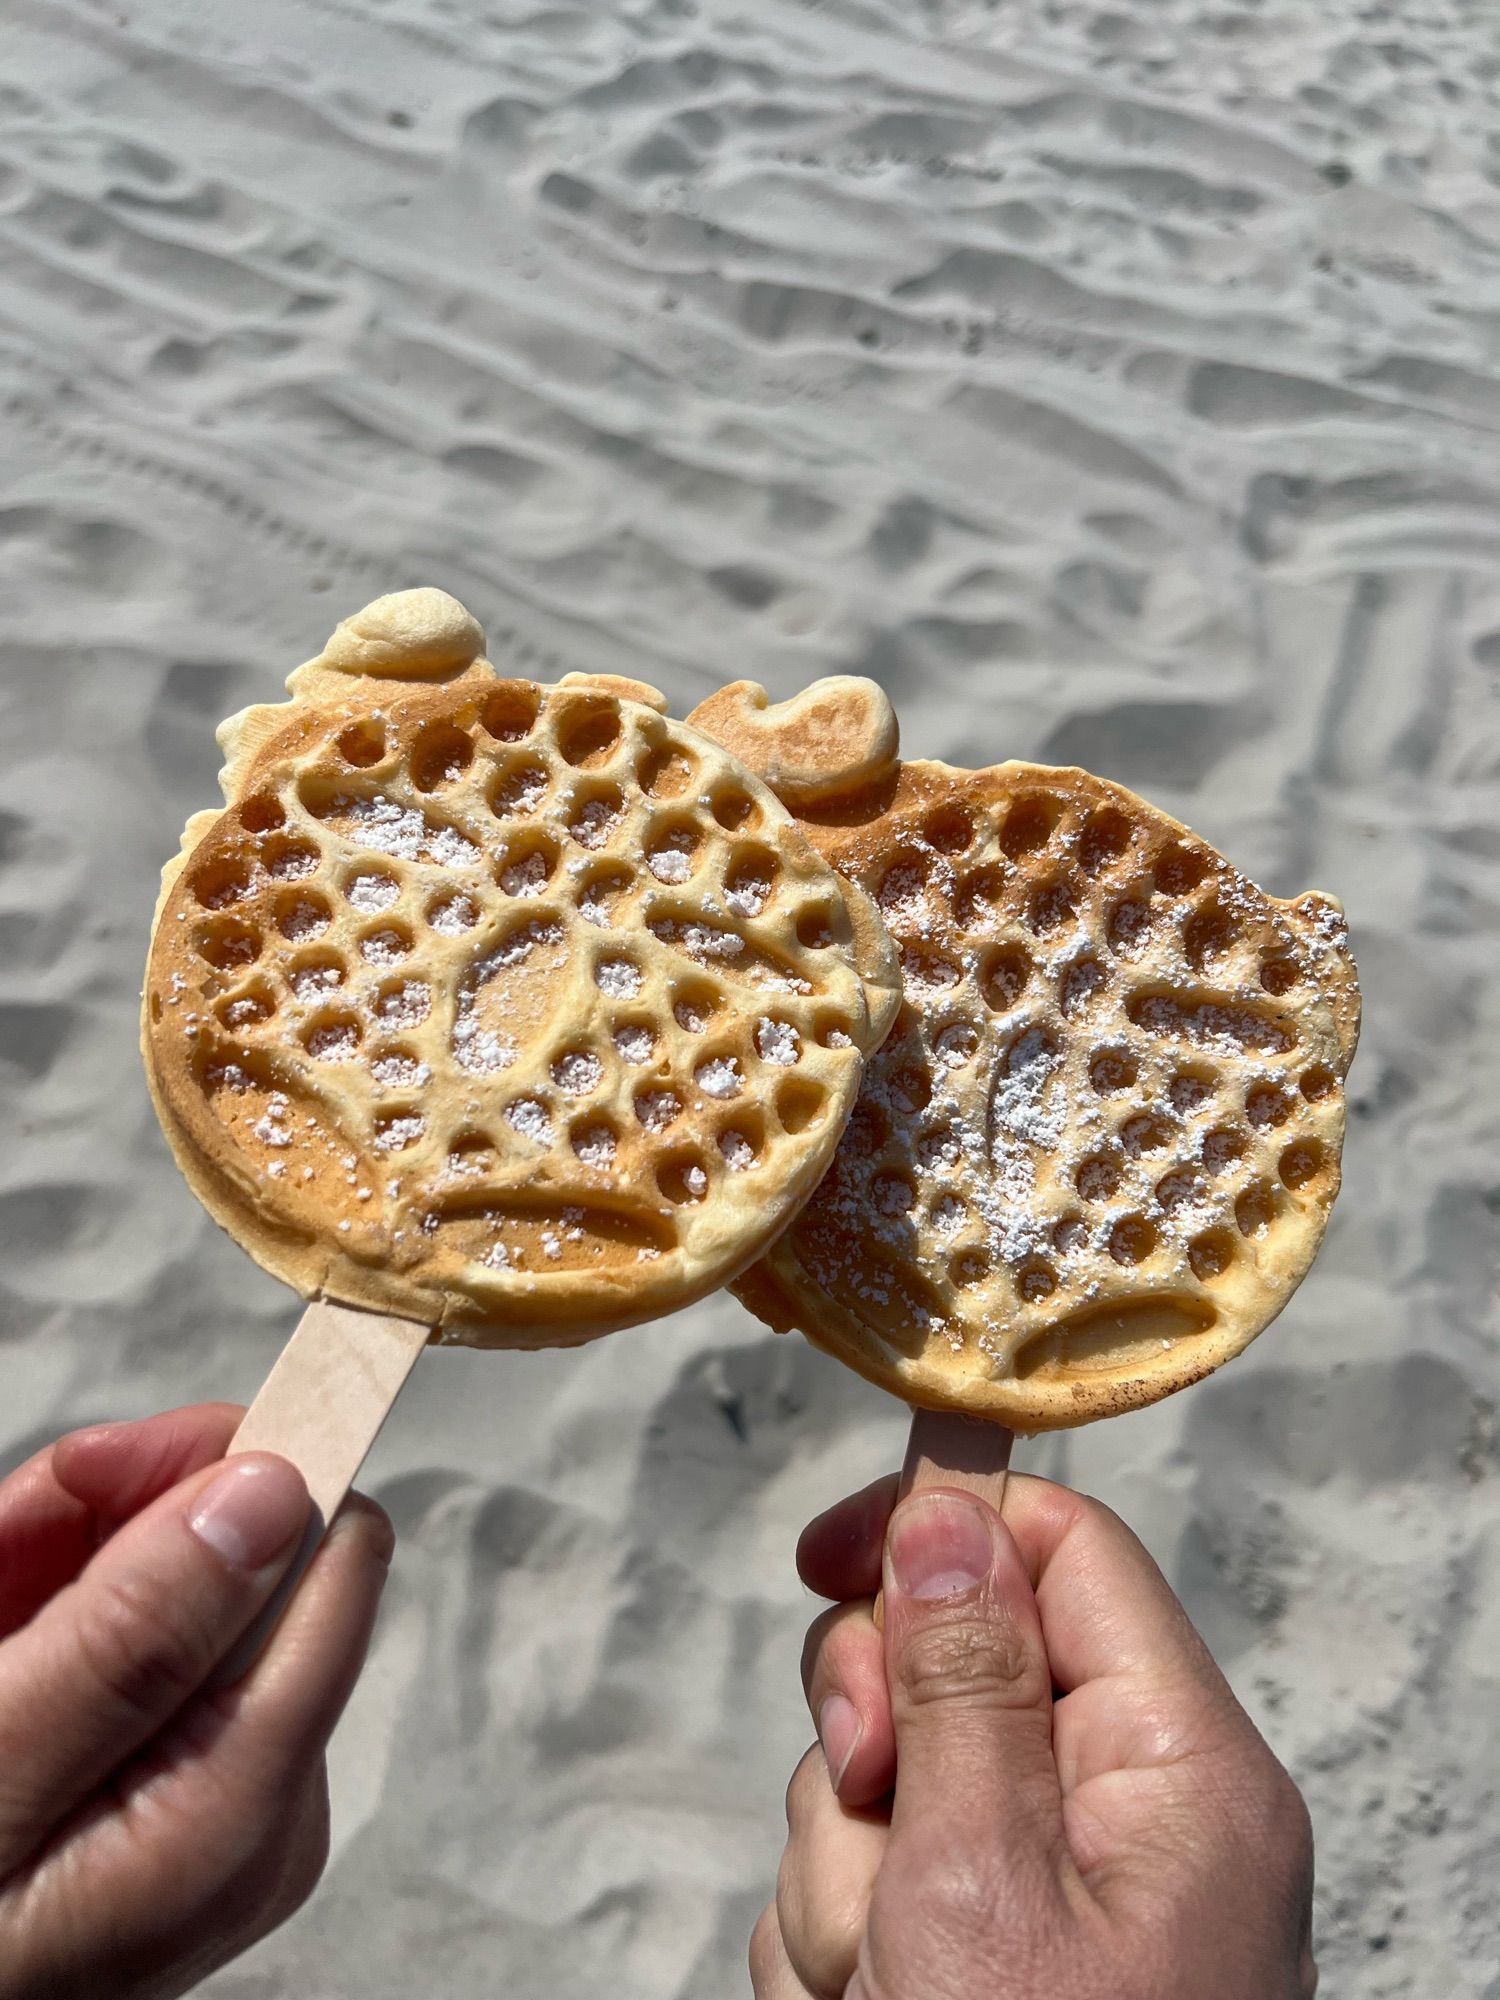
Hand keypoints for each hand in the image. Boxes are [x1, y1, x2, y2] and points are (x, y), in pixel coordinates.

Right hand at [0, 1403, 392, 1999]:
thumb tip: (272, 1492)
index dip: (223, 1476)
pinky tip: (0, 1623)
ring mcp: (224, 1797)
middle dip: (120, 1519)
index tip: (95, 1467)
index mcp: (246, 1802)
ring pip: (187, 1587)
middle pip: (251, 1563)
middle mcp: (266, 1799)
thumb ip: (130, 1637)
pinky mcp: (177, 1790)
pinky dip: (61, 1610)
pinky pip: (146, 1645)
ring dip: (73, 1558)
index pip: (334, 1556)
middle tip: (9, 1532)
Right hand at [753, 1474, 1315, 1999]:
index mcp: (1178, 1767)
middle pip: (957, 1662)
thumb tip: (948, 1506)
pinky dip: (840, 1947)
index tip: (819, 1559)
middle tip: (874, 1817)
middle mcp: (1130, 1817)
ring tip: (875, 1989)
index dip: (939, 1530)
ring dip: (844, 1877)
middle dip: (873, 1742)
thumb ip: (964, 1676)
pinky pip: (873, 1885)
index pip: (1063, 1549)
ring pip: (891, 1786)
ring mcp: (1054, 1900)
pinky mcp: (989, 1964)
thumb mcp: (980, 1878)